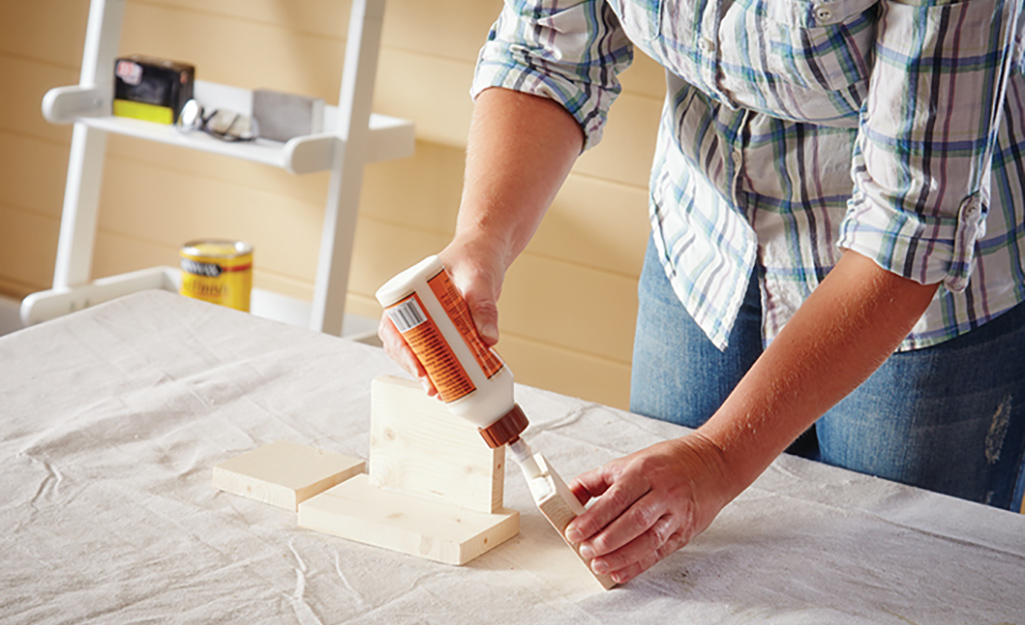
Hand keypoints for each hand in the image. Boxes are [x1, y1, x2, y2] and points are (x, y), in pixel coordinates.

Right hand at [378, 234, 508, 395]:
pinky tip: (452, 382)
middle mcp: (415, 308)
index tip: (418, 366)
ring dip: (426, 372)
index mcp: (410, 292)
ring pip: (417, 351)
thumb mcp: (479, 278)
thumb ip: (483, 304)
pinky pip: (437, 350)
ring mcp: (428, 319)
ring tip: (440, 391)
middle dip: (414, 367)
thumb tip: (488, 339)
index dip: (401, 349)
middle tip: (431, 386)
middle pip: (402, 344)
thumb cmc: (476, 257)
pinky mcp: (444, 328)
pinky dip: (441, 367)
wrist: (487, 252)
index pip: (393, 324)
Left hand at [564, 433, 734, 583]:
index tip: (573, 531)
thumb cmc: (668, 461)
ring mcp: (677, 513)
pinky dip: (639, 565)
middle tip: (585, 550)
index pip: (615, 498)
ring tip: (598, 565)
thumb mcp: (630, 461)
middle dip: (606, 540)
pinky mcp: (685, 531)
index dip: (593, 518)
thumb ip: (597, 480)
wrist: (713, 463)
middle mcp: (663, 493)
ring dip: (621, 556)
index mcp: (644, 472)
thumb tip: (568, 495)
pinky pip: (660, 552)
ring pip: (648, 540)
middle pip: (633, 521)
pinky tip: (619, 571)